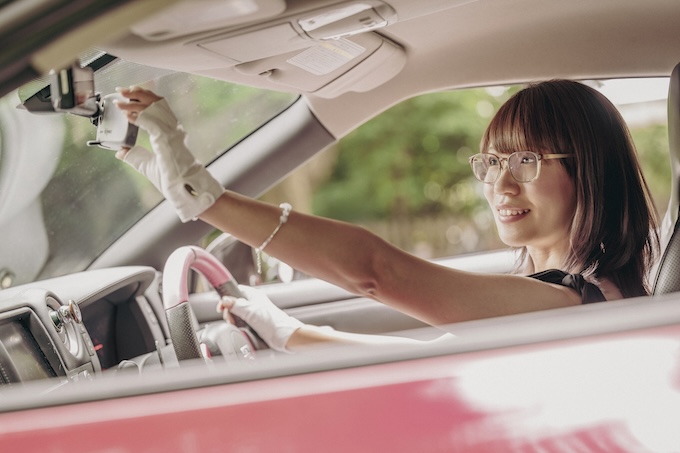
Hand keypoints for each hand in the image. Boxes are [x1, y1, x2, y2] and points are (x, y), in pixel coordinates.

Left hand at [114, 86, 224, 221]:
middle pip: (156, 102)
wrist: (183, 189)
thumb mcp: (147, 166)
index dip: (143, 98)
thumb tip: (120, 152)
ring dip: (135, 100)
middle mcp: (173, 128)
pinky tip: (127, 114)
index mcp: (170, 132)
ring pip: (154, 107)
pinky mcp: (167, 139)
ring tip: (121, 97)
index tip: (127, 95)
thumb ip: (135, 157)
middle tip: (121, 90)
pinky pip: (151, 121)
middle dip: (137, 93)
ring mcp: (171, 133)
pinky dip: (138, 116)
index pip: (158, 107)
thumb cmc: (172, 180)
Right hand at [217, 285, 303, 352]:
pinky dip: (239, 325)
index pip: (235, 291)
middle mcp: (253, 303)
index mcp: (253, 295)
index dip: (227, 297)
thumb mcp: (250, 311)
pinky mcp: (254, 323)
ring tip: (235, 325)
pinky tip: (240, 329)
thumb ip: (236, 305)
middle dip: (229, 312)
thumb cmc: (271, 321)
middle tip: (230, 319)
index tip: (221, 307)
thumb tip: (224, 300)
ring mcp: (254, 313)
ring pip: (238, 314)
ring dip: (233, 319)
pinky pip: (242, 322)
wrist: (283, 336)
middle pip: (234, 304)